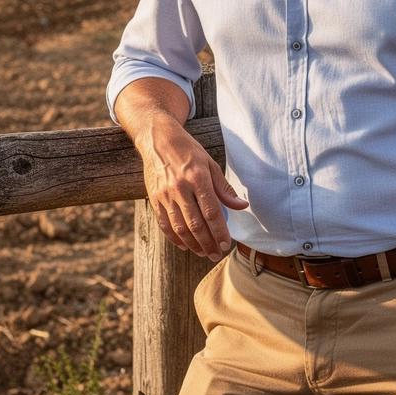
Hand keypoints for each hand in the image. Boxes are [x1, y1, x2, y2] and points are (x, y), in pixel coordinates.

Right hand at [138, 118, 248, 260]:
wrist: (157, 139)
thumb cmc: (188, 151)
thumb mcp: (210, 163)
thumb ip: (224, 188)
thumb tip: (241, 206)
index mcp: (197, 177)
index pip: (211, 211)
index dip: (220, 231)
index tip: (226, 244)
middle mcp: (180, 188)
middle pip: (195, 224)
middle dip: (208, 243)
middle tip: (217, 254)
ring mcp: (165, 195)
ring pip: (180, 227)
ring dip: (193, 244)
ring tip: (204, 253)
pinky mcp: (154, 199)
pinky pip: (164, 224)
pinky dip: (175, 238)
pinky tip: (185, 245)